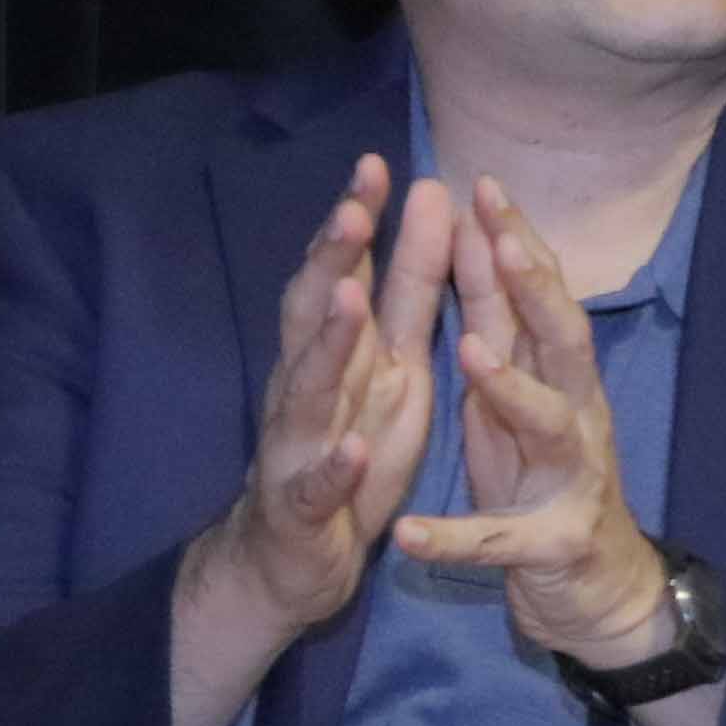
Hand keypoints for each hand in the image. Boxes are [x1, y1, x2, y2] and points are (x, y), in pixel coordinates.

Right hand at [185, 155, 450, 663]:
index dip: (355, 220)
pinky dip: (330, 465)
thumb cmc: (348, 448)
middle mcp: (306, 386)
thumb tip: (431, 199)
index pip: (341, 271)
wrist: (293, 561)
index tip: (378, 164)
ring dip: (326, 346)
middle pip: (310, 314)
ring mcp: (298, 445)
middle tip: (354, 210)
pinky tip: (348, 447)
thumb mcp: (393, 362)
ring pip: (305, 389)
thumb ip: (410, 288)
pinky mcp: (302, 509)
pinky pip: (314, 484)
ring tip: (348, 302)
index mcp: (339, 350)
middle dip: (332, 262)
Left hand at [389, 177, 681, 671]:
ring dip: (511, 388)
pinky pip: (498, 542)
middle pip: (562, 340)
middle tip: (498, 235)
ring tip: (469, 353)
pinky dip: (453, 539)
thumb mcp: (524, 398)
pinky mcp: (550, 547)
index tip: (484, 184)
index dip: (517, 241)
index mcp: (560, 379)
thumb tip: (492, 241)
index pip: (539, 297)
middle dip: (531, 287)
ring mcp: (571, 481)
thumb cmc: (549, 482)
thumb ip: (508, 327)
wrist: (599, 593)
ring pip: (549, 426)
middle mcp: (577, 417)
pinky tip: (407, 534)